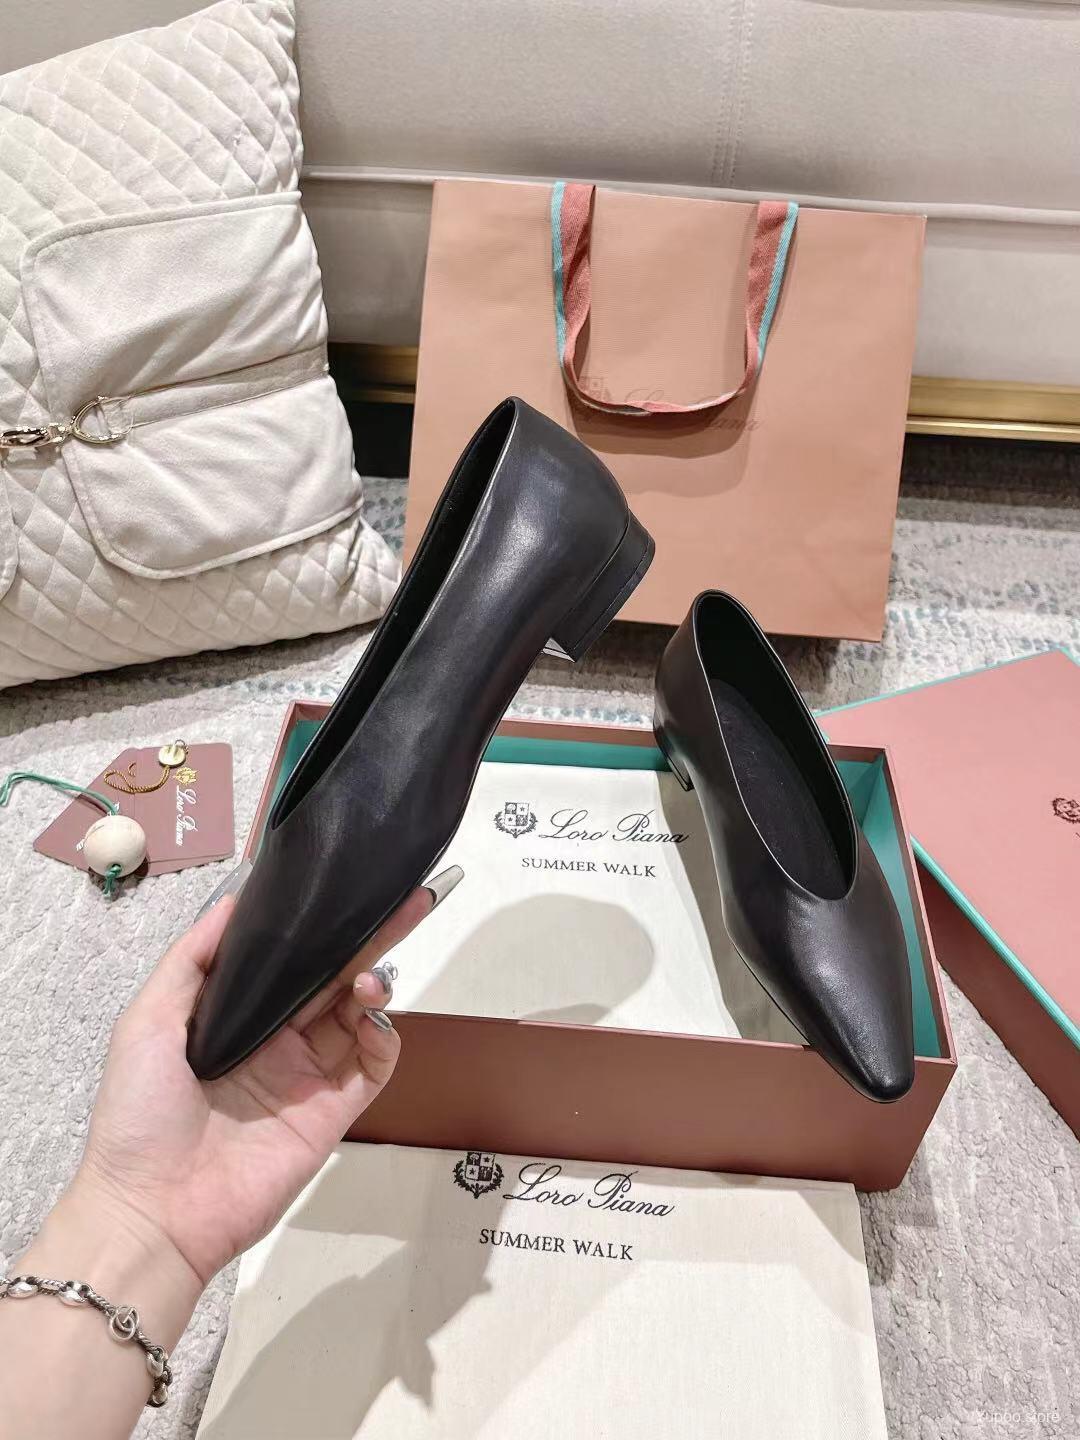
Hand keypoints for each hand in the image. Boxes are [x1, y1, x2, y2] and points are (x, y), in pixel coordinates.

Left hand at [71, 888, 428, 1289]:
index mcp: (236, 1018)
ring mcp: (308, 1077)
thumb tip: (236, 899)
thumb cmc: (139, 1113)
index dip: (317, 928)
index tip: (344, 888)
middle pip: (333, 979)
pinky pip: (373, 1066)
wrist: (152, 1210)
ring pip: (359, 1015)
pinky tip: (371, 1017)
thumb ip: (191, 959)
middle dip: (369, 939)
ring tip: (368, 975)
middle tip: (406, 902)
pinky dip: (384, 1036)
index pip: (287, 963)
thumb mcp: (146, 1022)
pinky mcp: (332, 1114)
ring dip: (373, 984)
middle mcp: (277, 1041)